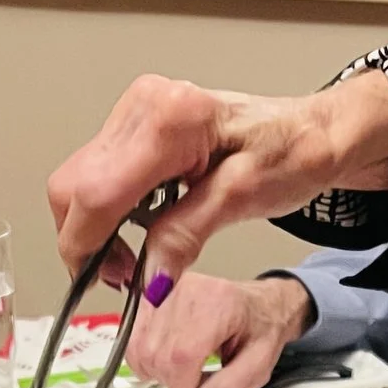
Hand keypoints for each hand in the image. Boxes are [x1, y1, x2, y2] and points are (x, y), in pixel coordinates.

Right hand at [47, 71, 387, 293]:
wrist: (314, 131)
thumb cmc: (293, 153)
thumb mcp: (243, 200)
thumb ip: (186, 236)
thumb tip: (147, 279)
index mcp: (169, 119)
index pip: (95, 192)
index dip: (86, 245)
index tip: (105, 282)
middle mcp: (143, 105)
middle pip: (73, 185)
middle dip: (84, 240)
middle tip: (124, 276)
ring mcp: (136, 111)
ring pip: (79, 181)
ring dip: (93, 228)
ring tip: (134, 257)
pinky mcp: (136, 124)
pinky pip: (98, 174)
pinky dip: (106, 211)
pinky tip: (138, 228)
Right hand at [126, 272, 313, 387]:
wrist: (258, 303)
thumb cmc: (260, 331)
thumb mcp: (260, 365)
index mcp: (219, 305)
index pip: (183, 355)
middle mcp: (188, 291)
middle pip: (159, 354)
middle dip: (171, 384)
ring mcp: (167, 291)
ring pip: (142, 348)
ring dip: (157, 372)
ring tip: (182, 372)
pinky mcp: (154, 295)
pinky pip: (134, 337)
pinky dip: (145, 358)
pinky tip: (166, 361)